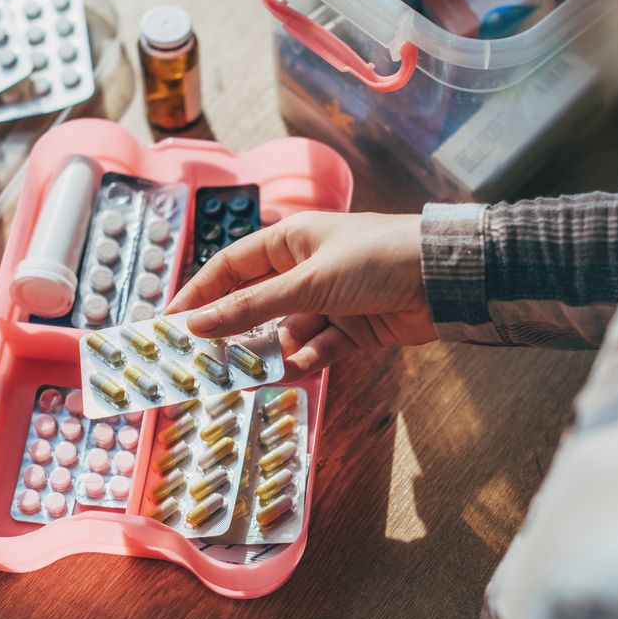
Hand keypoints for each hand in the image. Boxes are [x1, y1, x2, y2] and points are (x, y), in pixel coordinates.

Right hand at [166, 211, 436, 381]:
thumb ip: (253, 307)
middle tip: (201, 362)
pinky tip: (292, 372)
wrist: (447, 279)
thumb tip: (198, 324)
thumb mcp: (308, 281)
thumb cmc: (377, 258)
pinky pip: (315, 350)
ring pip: (283, 333)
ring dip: (268, 353)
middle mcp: (304, 270)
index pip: (229, 268)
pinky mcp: (351, 330)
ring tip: (246, 376)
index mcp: (289, 241)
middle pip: (253, 304)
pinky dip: (304, 362)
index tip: (170, 323)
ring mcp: (327, 302)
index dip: (199, 294)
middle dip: (231, 332)